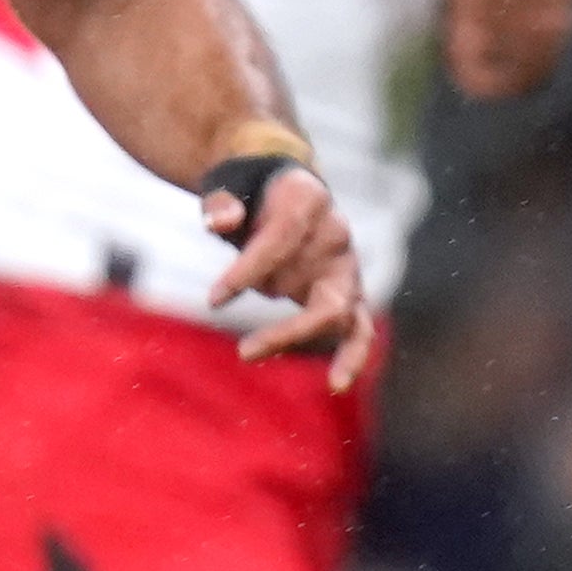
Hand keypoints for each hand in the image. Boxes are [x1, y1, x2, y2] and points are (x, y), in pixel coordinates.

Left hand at [205, 160, 378, 389]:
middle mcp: (336, 234)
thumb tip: (220, 223)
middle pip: (317, 285)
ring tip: (325, 382)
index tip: (214, 300)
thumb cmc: (250, 194)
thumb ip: (222, 203)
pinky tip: (337, 384)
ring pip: (346, 313)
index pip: (282, 237)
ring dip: (321, 345)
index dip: (248, 270)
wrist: (280, 191)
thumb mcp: (229, 186)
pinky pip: (357, 329)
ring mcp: (345, 267)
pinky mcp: (345, 294)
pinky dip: (352, 355)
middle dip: (285, 325)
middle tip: (243, 352)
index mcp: (309, 198)